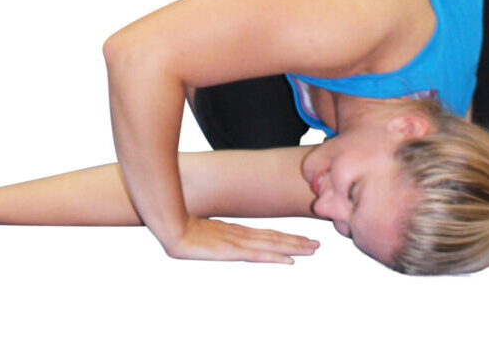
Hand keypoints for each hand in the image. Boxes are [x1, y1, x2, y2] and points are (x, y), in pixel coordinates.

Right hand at [162, 216, 318, 263]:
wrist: (171, 227)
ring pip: (272, 244)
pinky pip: (259, 255)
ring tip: (312, 249)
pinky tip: (289, 261)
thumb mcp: (202, 233)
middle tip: (318, 244)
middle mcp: (241, 235)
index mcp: (236, 231)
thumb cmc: (182, 228)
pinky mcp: (232, 250)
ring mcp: (238, 242)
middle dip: (297, 241)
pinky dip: (276, 257)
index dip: (286, 237)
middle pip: (275, 238)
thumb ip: (214, 236)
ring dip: (294, 247)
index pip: (267, 234)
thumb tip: (217, 239)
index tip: (302, 239)